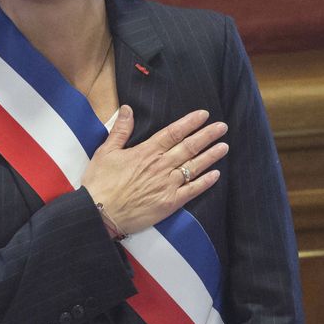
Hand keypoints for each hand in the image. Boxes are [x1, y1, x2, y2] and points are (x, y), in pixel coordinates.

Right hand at [81, 105, 227, 235]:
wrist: (99, 213)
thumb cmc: (100, 183)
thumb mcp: (105, 152)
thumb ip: (120, 130)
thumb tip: (128, 109)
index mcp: (146, 152)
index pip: (173, 133)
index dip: (190, 123)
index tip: (204, 115)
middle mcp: (161, 166)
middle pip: (189, 147)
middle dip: (207, 135)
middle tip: (222, 127)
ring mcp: (167, 185)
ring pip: (194, 167)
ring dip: (211, 156)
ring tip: (224, 146)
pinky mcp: (169, 203)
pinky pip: (192, 191)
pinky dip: (205, 182)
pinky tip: (216, 175)